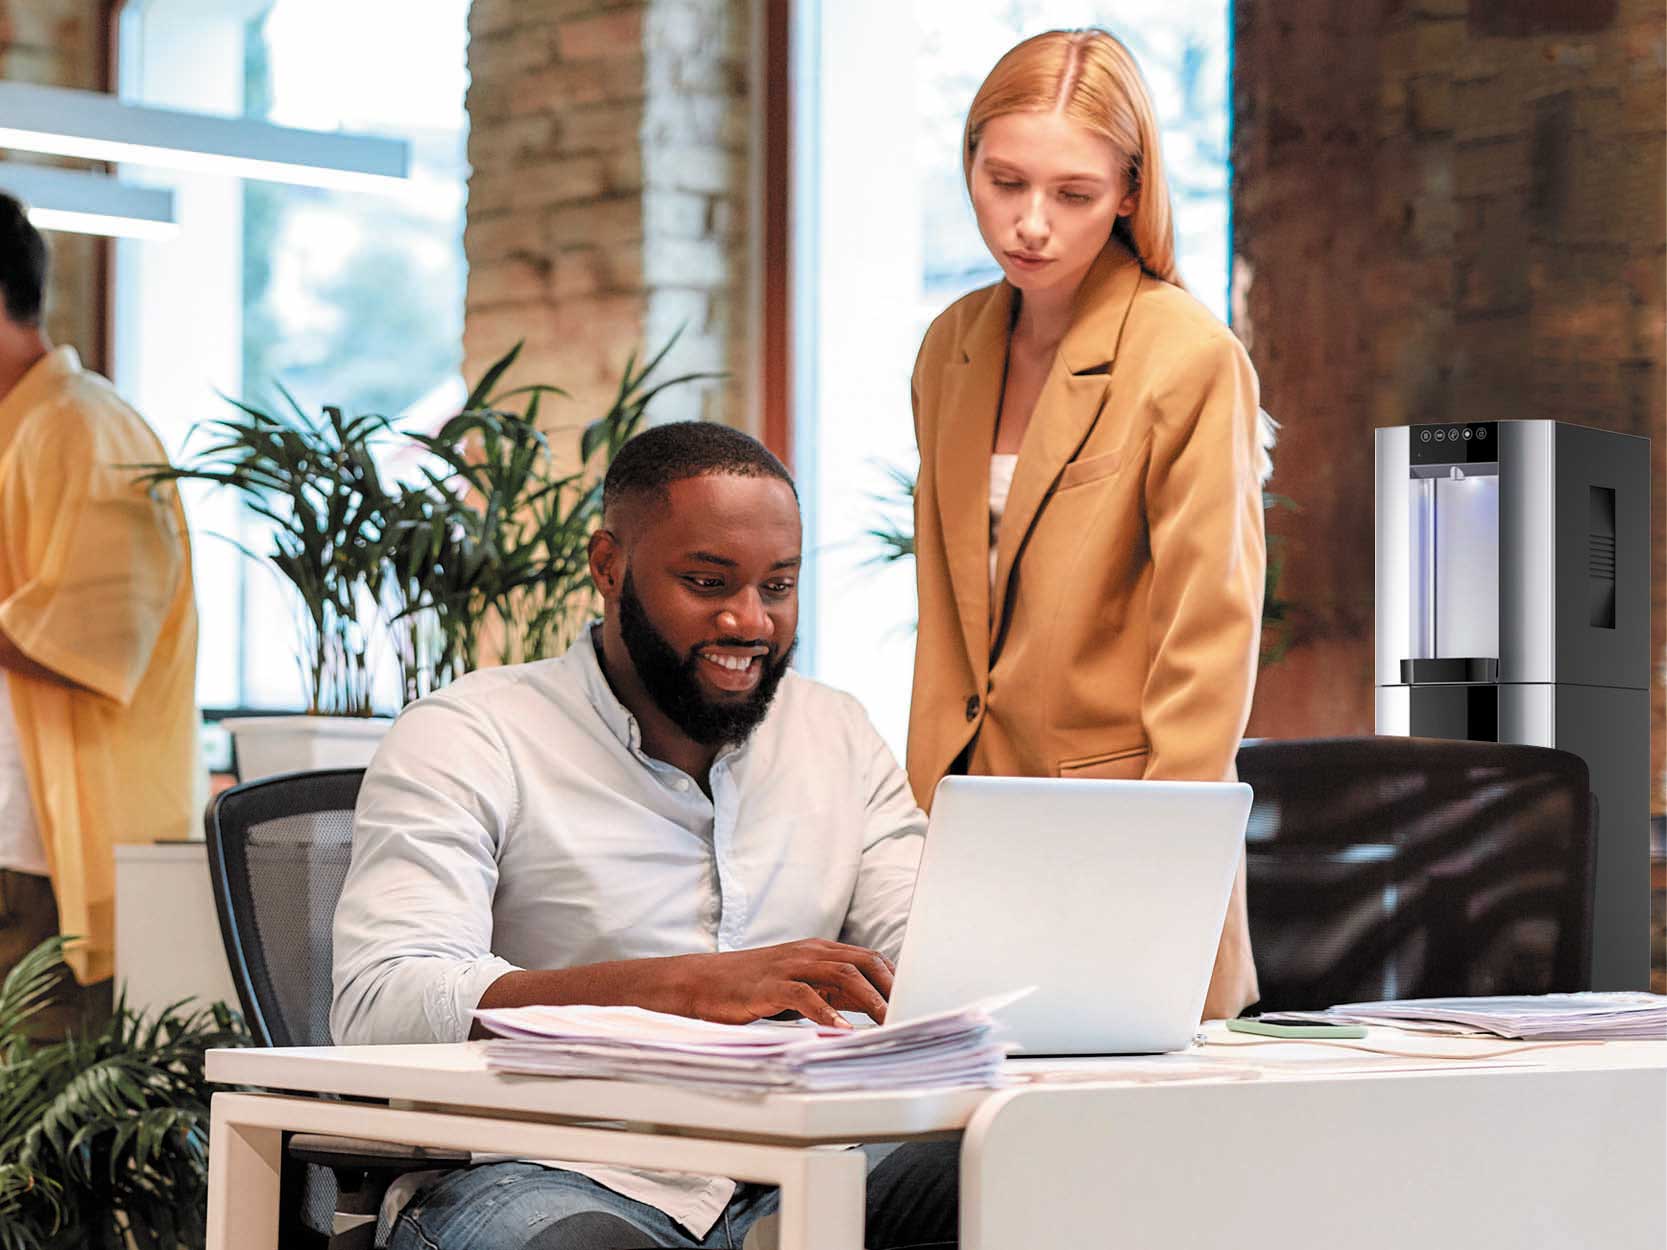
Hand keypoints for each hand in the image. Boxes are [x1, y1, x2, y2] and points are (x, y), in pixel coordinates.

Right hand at [665, 939, 895, 1028]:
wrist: (699, 982)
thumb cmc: (749, 987)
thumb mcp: (796, 985)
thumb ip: (829, 991)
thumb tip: (870, 1008)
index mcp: (817, 951)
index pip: (869, 958)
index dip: (895, 979)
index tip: (916, 1002)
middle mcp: (808, 953)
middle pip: (862, 962)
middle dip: (892, 987)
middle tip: (911, 1014)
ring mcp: (789, 967)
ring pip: (841, 975)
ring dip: (869, 999)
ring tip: (888, 1023)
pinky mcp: (769, 986)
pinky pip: (805, 996)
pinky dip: (826, 1014)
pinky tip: (840, 1033)